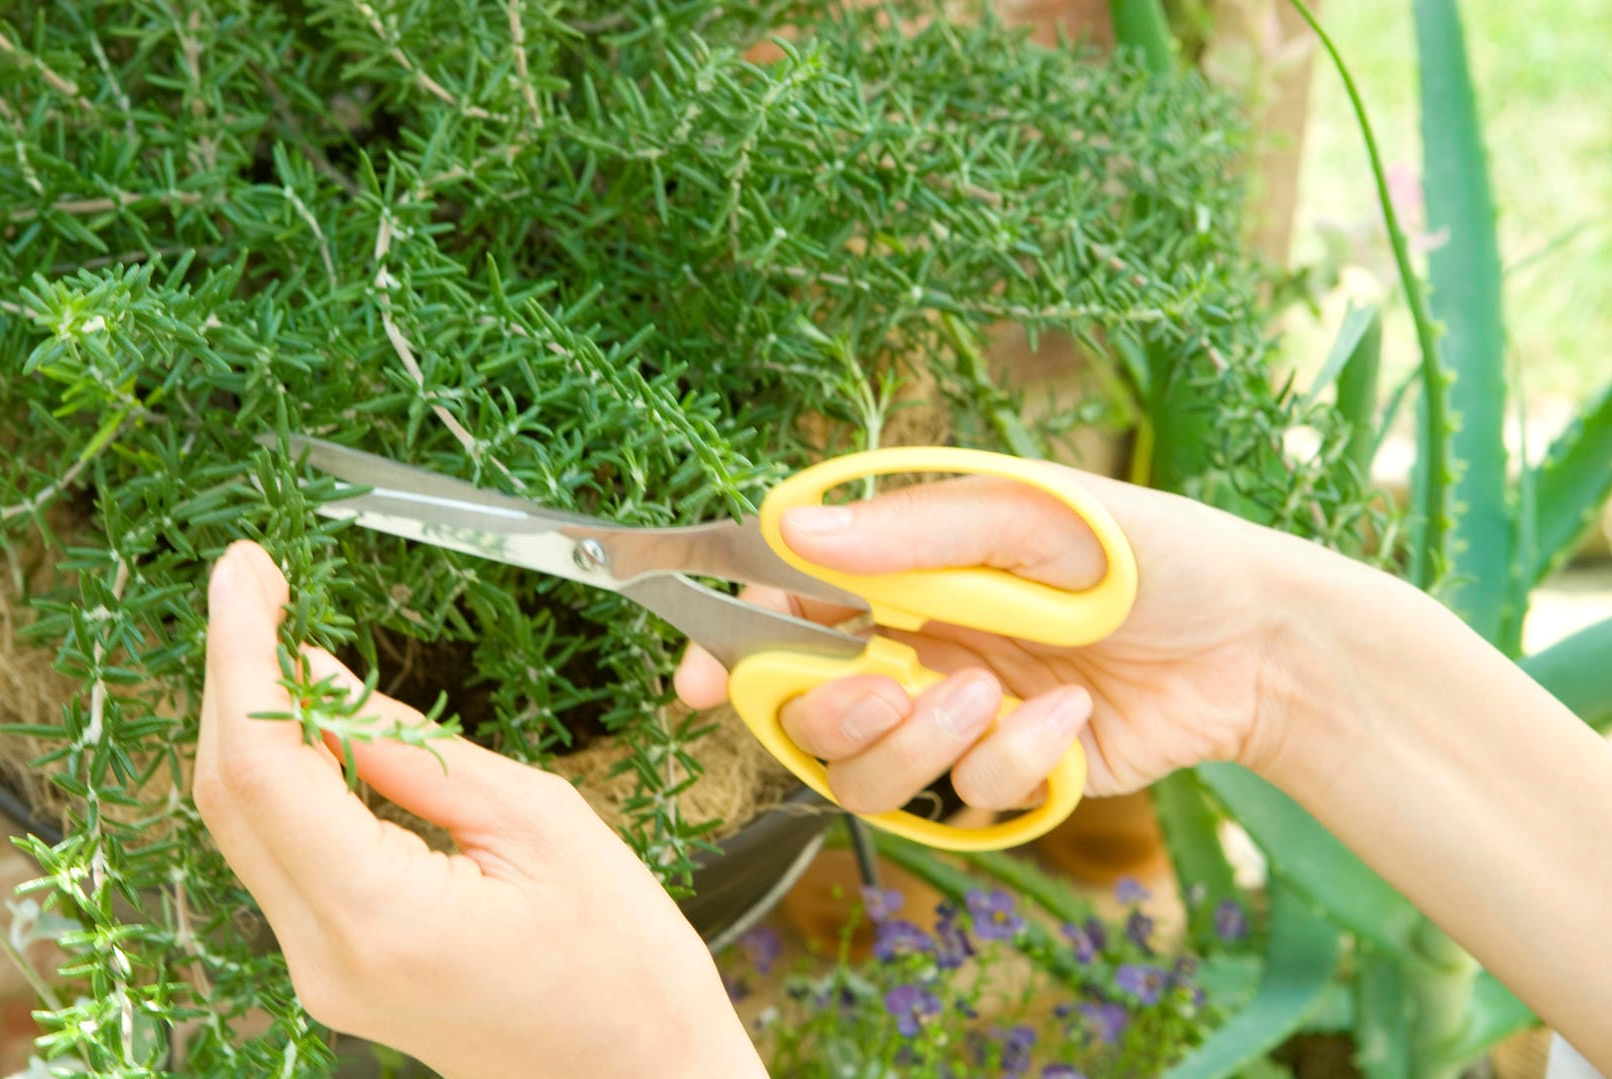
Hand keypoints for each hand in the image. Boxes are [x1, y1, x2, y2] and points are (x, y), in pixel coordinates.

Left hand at [195, 541, 763, 1078]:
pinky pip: (280, 855)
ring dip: (250, 719)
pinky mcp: (335, 968)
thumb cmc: (625, 962)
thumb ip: (412, 746)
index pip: (262, 764)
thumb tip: (317, 675)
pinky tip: (312, 718)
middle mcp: (324, 955)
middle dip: (232, 672)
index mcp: (378, 915)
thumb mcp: (537, 819)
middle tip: (254, 578)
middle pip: (228, 793)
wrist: (642, 1076)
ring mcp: (320, 971)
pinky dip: (282, 775)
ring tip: (275, 629)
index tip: (244, 569)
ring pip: (242, 823)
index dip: (240, 653)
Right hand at [676, 469, 1313, 813]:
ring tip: (996, 701)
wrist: (1257, 644)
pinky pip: (964, 802)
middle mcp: (907, 643)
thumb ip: (909, 532)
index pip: (776, 606)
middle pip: (802, 709)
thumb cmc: (1148, 553)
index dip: (726, 646)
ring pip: (865, 774)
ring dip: (920, 745)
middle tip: (893, 691)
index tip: (699, 683)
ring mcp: (950, 715)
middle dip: (833, 713)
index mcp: (897, 568)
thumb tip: (790, 529)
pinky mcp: (999, 775)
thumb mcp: (1031, 517)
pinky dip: (1012, 767)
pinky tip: (1066, 724)